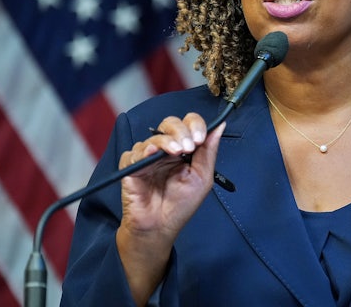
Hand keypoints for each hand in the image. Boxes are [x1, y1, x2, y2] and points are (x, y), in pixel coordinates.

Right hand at [115, 113, 224, 304]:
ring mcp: (148, 157)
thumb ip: (209, 151)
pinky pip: (134, 152)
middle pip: (170, 123)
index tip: (200, 138)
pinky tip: (152, 155)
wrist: (160, 227)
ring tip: (176, 151)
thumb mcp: (202, 177)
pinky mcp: (130, 166)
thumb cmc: (180, 205)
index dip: (195, 126)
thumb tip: (220, 126)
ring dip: (167, 140)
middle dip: (181, 130)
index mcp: (184, 149)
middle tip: (189, 146)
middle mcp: (165, 149)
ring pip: (154, 136)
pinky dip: (144, 150)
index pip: (189, 124)